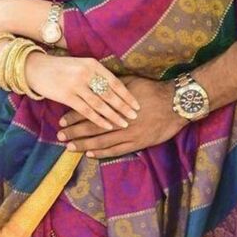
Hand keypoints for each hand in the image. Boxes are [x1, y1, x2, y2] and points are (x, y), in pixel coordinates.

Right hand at [26, 54, 140, 130]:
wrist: (37, 68)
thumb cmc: (62, 68)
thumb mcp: (81, 65)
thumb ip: (96, 74)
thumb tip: (115, 88)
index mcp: (93, 64)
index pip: (114, 81)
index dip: (127, 94)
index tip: (137, 104)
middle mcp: (86, 73)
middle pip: (109, 93)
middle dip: (124, 106)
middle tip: (135, 116)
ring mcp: (76, 84)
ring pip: (100, 103)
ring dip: (113, 115)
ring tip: (124, 123)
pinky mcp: (66, 95)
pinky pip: (86, 110)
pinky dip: (98, 119)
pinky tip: (107, 126)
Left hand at [55, 76, 186, 157]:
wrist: (176, 104)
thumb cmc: (153, 90)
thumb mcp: (132, 82)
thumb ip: (113, 86)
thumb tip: (96, 85)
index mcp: (116, 104)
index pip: (90, 111)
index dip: (75, 117)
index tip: (62, 120)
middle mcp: (120, 121)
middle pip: (92, 128)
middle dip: (74, 132)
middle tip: (60, 136)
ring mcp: (128, 134)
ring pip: (101, 142)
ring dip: (84, 145)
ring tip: (69, 147)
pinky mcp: (137, 143)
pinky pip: (116, 151)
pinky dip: (102, 153)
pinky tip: (90, 155)